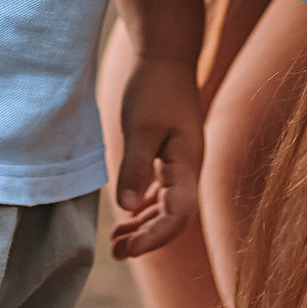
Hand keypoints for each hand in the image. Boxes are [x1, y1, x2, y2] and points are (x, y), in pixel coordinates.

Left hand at [110, 54, 203, 259]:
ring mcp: (182, 162)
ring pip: (168, 206)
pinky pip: (163, 191)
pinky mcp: (172, 153)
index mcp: (187, 165)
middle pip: (174, 218)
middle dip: (147, 238)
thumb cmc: (154, 88)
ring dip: (144, 225)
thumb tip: (126, 208)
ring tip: (118, 241)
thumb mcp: (140, 127)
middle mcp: (189, 168)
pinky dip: (145, 206)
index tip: (128, 249)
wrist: (166, 55)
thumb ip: (135, 167)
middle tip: (116, 252)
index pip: (177, 216)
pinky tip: (129, 213)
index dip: (154, 237)